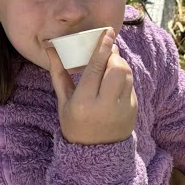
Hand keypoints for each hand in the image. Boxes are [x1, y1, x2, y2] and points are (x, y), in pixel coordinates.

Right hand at [46, 26, 137, 144]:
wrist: (94, 153)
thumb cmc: (74, 124)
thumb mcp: (63, 102)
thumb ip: (59, 74)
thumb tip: (51, 48)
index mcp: (82, 102)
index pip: (97, 68)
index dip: (103, 47)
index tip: (108, 32)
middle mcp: (103, 104)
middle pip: (116, 67)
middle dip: (113, 55)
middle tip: (107, 52)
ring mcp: (121, 108)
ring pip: (127, 73)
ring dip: (120, 64)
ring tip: (110, 66)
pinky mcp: (133, 109)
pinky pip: (131, 84)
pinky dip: (125, 77)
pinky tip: (115, 82)